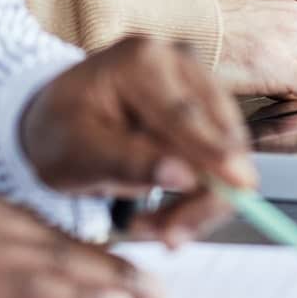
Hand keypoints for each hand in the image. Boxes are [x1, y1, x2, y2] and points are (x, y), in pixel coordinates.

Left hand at [19, 37, 255, 222]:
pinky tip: (170, 213)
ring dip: (202, 198)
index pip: (184, 116)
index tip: (239, 187)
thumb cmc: (60, 133)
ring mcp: (198, 78)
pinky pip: (224, 152)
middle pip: (218, 131)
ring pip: (230, 147)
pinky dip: (202, 191)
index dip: (214, 154)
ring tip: (157, 229)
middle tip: (170, 238)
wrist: (57, 118)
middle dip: (205, 192)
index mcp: (140, 60)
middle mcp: (179, 59)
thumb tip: (184, 178)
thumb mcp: (79, 153)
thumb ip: (130, 163)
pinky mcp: (207, 102)